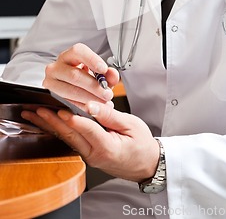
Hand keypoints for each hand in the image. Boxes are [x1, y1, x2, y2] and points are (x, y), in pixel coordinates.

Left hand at [21, 102, 159, 182]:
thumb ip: (110, 116)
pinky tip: (48, 123)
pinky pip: (71, 141)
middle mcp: (95, 154)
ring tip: (36, 114)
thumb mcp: (131, 125)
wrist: (146, 164)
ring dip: (50, 126)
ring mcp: (89, 156)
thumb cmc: (141, 144)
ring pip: (67, 139)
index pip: (88, 130)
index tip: (62, 108)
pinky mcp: (87, 154)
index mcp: (108, 147)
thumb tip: (93, 106)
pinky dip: (58, 130)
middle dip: (53, 121)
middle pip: (71, 136)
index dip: (74, 119)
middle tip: (39, 109)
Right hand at [42, 43, 119, 109]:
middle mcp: (56, 67)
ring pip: (70, 91)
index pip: (78, 51)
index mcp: (69, 56)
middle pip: (75, 75)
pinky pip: (66, 103)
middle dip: (94, 86)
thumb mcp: (99, 76)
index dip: (92, 59)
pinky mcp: (49, 97)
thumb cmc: (85, 79)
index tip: (103, 69)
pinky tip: (91, 109)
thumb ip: (108, 74)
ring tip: (102, 103)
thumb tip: (112, 74)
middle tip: (107, 94)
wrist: (71, 90)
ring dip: (89, 99)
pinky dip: (81, 107)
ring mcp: (50, 82)